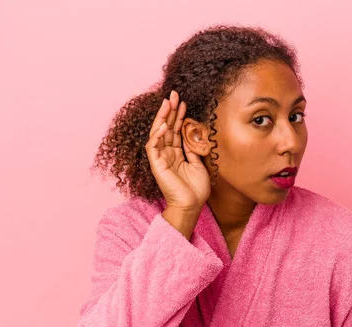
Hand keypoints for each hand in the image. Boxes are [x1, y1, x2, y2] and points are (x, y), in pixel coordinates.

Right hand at [145, 90, 210, 210]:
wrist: (191, 205)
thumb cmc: (196, 189)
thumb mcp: (199, 164)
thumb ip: (193, 150)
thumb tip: (193, 135)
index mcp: (176, 153)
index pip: (175, 130)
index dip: (178, 116)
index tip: (183, 102)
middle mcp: (166, 153)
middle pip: (166, 127)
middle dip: (170, 111)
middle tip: (174, 94)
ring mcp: (160, 158)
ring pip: (158, 133)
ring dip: (162, 117)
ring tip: (168, 102)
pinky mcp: (156, 165)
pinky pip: (152, 147)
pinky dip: (156, 135)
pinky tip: (163, 125)